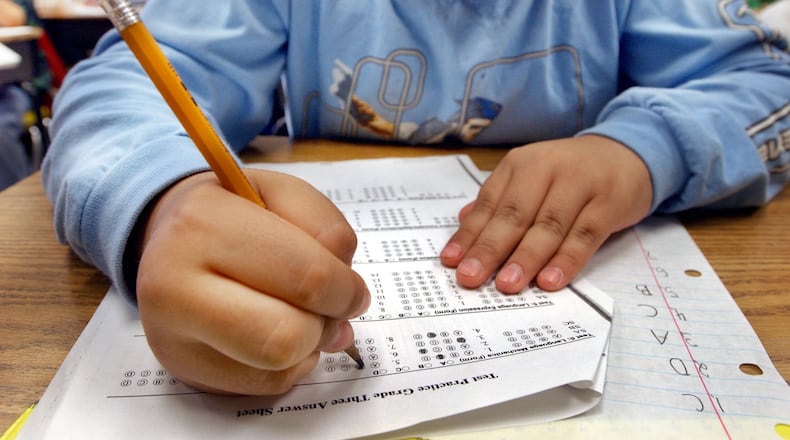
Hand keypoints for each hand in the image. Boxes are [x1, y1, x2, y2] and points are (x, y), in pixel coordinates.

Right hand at [134, 170, 369, 394]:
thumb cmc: (235, 212)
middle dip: (326, 323)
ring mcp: (172, 336)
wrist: (169, 236)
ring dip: (309, 345)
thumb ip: (324, 226)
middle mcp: (173, 285)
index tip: (352, 289)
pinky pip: (265, 384)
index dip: (345, 289)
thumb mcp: (280, 191)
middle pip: (288, 335)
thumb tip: (346, 297)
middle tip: (330, 306)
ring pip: (277, 365)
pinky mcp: (184, 369)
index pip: (305, 277)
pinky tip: (277, 331)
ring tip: (301, 314)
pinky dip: (289, 363)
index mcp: (202, 225)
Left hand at [440, 135, 652, 292]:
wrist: (628, 153)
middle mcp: (547, 169)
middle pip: (515, 215)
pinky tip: (550, 281)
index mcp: (521, 164)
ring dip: (525, 258)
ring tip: (506, 285)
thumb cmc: (571, 174)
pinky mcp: (609, 202)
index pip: (490, 203)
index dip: (470, 234)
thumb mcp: (533, 177)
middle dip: (490, 249)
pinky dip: (566, 260)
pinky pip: (585, 235)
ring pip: (548, 226)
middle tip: (470, 278)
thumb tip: (464, 222)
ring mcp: (580, 184)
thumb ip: (500, 199)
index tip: (451, 262)